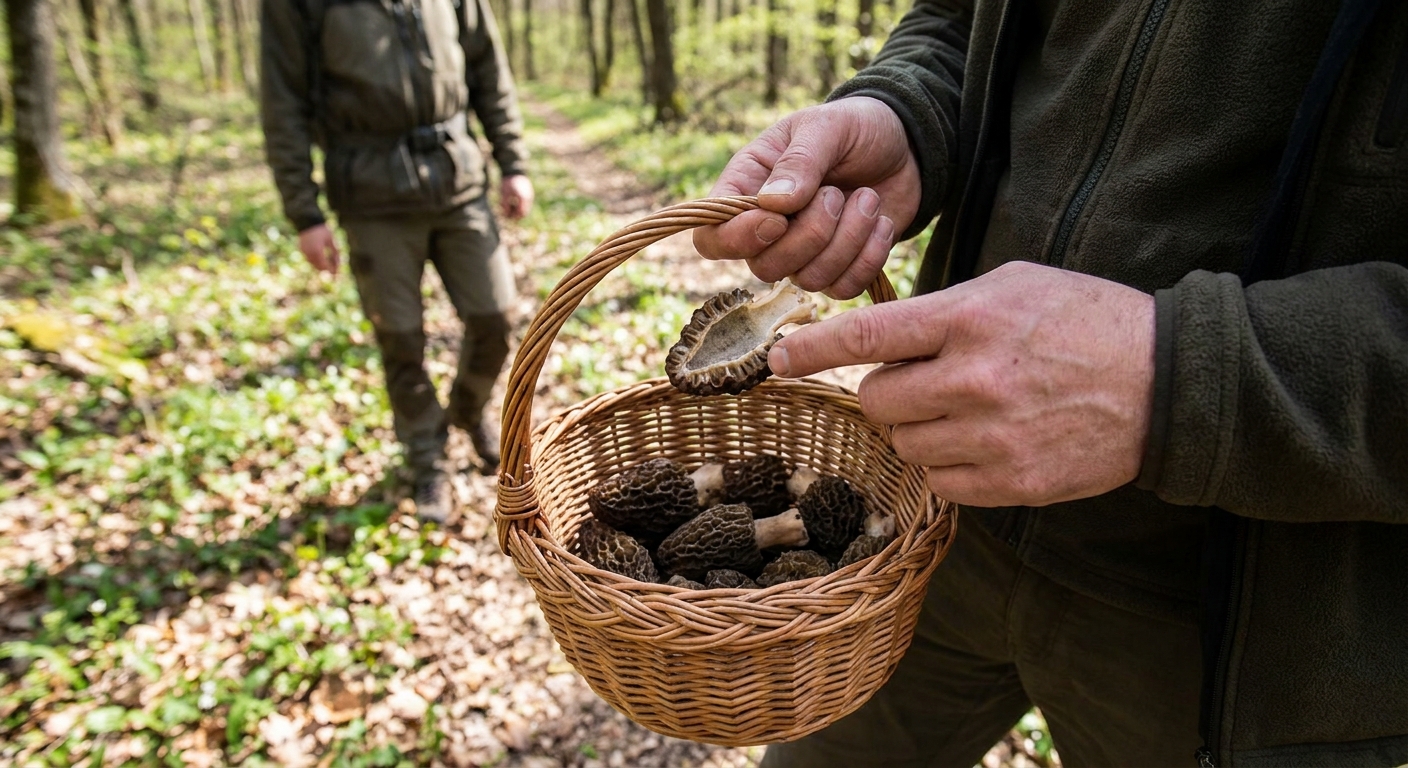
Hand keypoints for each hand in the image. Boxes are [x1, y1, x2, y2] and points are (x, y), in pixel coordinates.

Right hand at [298, 223, 340, 273]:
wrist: (308, 221)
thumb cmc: (322, 230)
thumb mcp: (331, 241)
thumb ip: (335, 253)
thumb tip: (339, 264)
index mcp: (317, 251)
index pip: (325, 266)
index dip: (332, 271)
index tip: (337, 275)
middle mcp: (309, 254)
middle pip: (319, 267)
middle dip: (327, 270)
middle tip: (336, 273)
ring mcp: (304, 252)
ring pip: (314, 265)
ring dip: (322, 267)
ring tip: (331, 266)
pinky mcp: (302, 250)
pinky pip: (310, 260)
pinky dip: (317, 262)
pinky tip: (323, 260)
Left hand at [500, 174, 533, 219]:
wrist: (514, 170)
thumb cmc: (508, 181)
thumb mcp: (504, 192)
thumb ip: (505, 204)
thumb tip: (505, 213)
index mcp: (523, 198)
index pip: (521, 213)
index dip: (514, 217)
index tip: (506, 217)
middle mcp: (528, 198)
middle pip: (524, 212)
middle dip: (516, 215)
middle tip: (507, 215)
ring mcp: (529, 196)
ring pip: (524, 208)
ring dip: (517, 210)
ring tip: (508, 208)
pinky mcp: (528, 193)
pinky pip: (524, 203)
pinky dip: (519, 206)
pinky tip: (512, 203)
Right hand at [692, 97, 920, 298]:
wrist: (905, 145)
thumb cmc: (854, 128)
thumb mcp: (827, 126)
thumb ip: (800, 161)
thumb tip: (772, 204)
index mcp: (747, 187)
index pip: (711, 238)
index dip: (738, 239)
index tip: (779, 218)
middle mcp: (767, 229)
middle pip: (764, 267)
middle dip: (810, 235)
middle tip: (836, 194)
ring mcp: (804, 254)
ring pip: (809, 280)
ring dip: (847, 239)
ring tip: (867, 198)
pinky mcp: (840, 269)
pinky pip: (844, 288)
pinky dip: (870, 256)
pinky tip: (881, 222)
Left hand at [769, 262, 1156, 506]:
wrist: (1167, 382)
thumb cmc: (1085, 321)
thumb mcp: (1013, 285)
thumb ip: (943, 310)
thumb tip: (880, 336)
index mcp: (971, 320)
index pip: (867, 337)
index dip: (813, 350)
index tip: (779, 359)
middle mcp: (973, 380)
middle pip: (877, 400)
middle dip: (888, 389)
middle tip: (927, 379)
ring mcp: (991, 438)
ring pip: (904, 443)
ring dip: (919, 428)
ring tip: (968, 408)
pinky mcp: (1010, 483)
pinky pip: (939, 482)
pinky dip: (948, 464)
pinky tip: (985, 441)